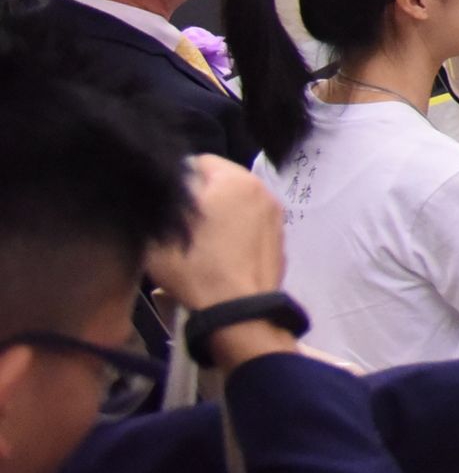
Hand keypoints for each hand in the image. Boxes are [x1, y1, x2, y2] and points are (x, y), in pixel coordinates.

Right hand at [147, 158, 285, 310]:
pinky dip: (235, 234)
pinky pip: (250, 227)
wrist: (239, 311)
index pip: (200, 162)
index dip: (177, 180)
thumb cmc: (196, 265)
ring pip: (237, 206)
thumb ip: (166, 198)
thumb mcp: (163, 228)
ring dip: (219, 216)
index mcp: (237, 180)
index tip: (166, 204)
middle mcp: (264, 192)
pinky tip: (219, 255)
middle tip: (179, 223)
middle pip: (222, 183)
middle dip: (200, 197)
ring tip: (198, 241)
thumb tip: (171, 186)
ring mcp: (276, 218)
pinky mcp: (280, 242)